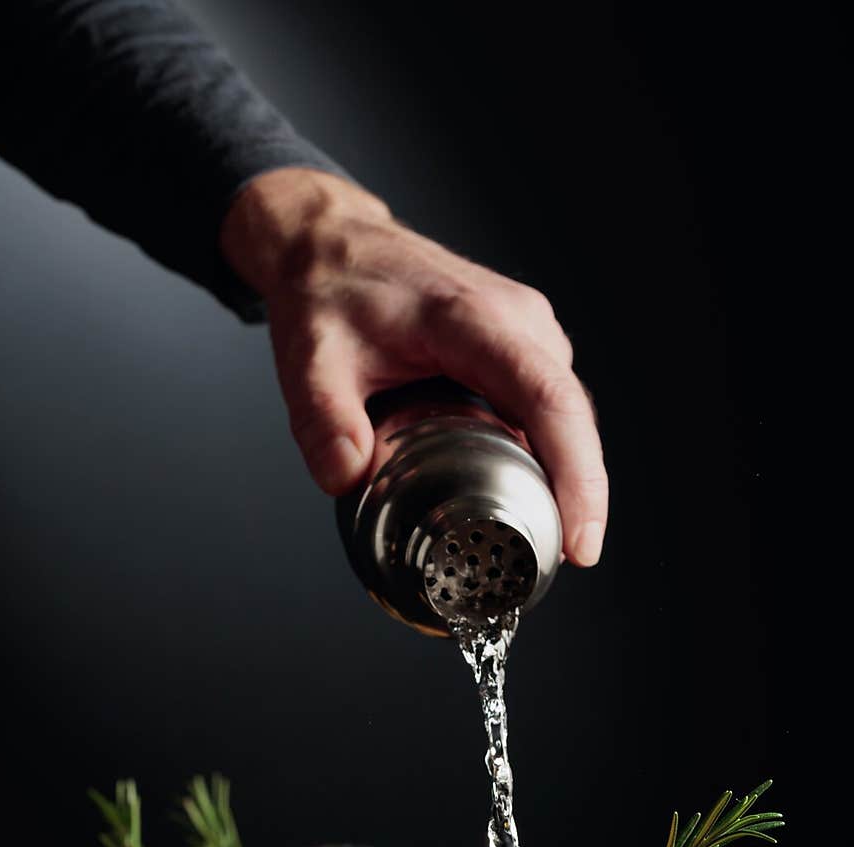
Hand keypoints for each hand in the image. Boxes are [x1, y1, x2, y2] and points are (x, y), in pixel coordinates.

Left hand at [220, 169, 606, 565]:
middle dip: (584, 491)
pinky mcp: (519, 344)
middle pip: (572, 415)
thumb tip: (346, 478)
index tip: (580, 536)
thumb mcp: (309, 358)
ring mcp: (525, 330)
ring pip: (566, 413)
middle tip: (572, 556)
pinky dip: (550, 451)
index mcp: (473, 320)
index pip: (548, 400)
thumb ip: (322, 420)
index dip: (576, 473)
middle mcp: (517, 321)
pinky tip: (535, 493)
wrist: (330, 244)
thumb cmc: (328, 289)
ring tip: (555, 537)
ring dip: (570, 473)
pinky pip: (548, 404)